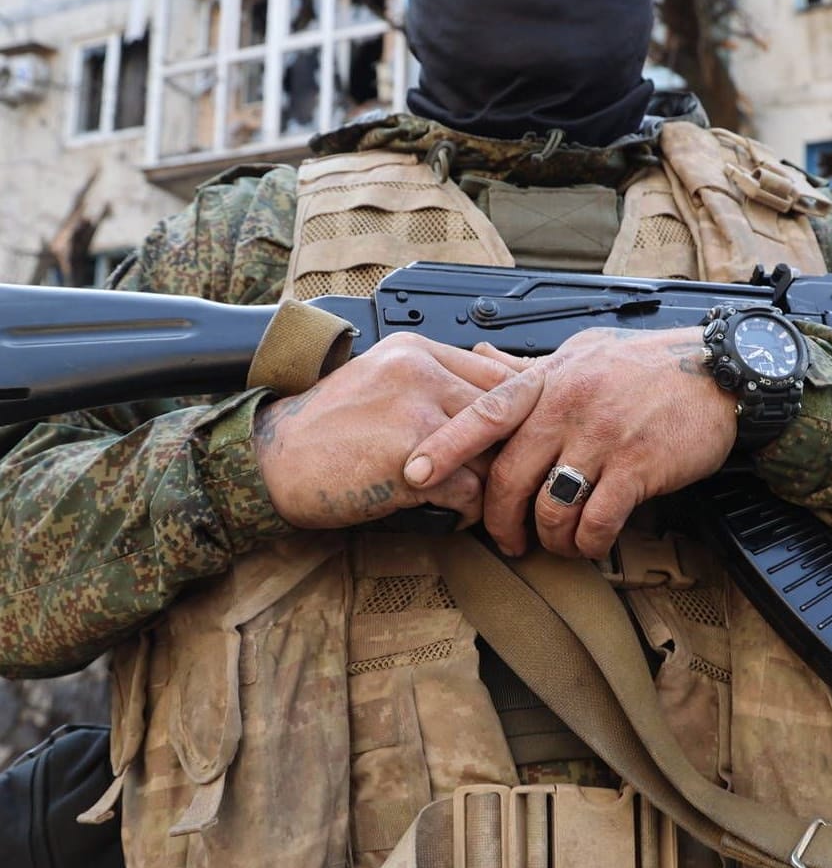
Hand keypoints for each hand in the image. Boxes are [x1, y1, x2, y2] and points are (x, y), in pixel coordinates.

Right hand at [254, 333, 514, 529]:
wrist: (270, 462)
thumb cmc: (325, 428)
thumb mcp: (381, 379)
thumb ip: (434, 381)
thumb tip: (499, 402)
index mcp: (416, 351)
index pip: (501, 373)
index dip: (522, 409)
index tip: (526, 435)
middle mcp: (421, 374)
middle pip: (506, 413)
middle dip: (512, 450)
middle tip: (512, 475)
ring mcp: (417, 416)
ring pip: (492, 454)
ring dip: (489, 485)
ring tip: (477, 499)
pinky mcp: (411, 464)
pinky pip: (470, 492)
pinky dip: (466, 512)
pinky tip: (449, 515)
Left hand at [402, 328, 738, 558]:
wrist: (721, 374)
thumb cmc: (650, 365)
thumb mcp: (584, 352)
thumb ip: (533, 365)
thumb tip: (481, 355)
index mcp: (552, 380)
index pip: (486, 412)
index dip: (446, 445)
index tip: (415, 473)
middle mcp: (570, 406)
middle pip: (510, 476)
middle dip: (499, 521)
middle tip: (506, 540)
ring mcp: (603, 437)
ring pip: (551, 506)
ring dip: (548, 538)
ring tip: (556, 545)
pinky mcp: (638, 466)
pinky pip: (597, 520)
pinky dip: (588, 542)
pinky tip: (592, 544)